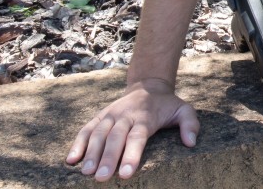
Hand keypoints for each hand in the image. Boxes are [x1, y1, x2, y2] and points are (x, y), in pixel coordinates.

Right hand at [66, 78, 199, 181]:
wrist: (148, 86)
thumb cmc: (166, 105)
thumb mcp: (184, 110)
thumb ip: (190, 124)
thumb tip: (191, 143)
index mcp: (145, 117)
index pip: (137, 137)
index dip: (131, 154)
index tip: (126, 173)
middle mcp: (125, 115)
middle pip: (115, 137)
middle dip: (107, 158)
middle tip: (101, 177)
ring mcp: (111, 115)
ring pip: (98, 133)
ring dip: (90, 153)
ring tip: (86, 172)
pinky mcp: (100, 116)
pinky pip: (86, 129)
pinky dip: (78, 143)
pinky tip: (71, 160)